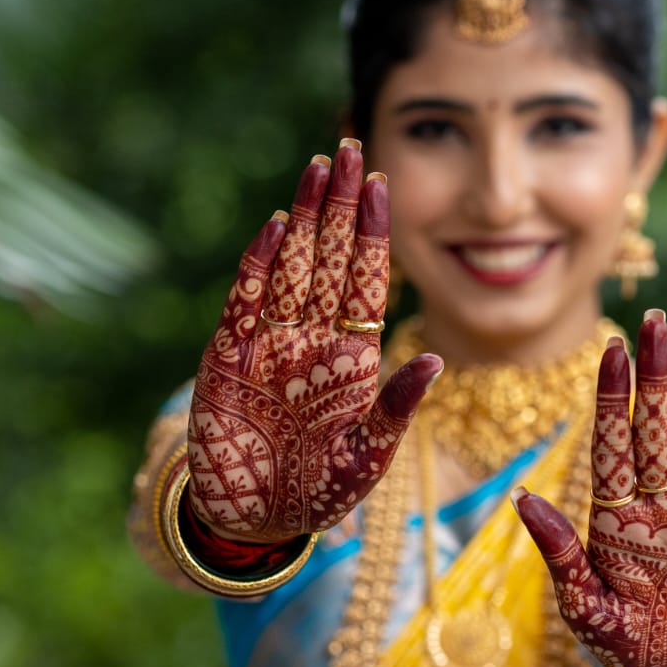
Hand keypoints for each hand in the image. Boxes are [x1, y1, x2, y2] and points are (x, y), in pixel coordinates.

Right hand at [186, 140, 441, 543]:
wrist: (253, 520)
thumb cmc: (319, 491)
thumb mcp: (368, 455)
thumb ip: (396, 408)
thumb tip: (438, 363)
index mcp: (352, 356)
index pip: (368, 281)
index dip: (374, 234)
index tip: (384, 185)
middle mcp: (312, 339)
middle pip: (331, 258)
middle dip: (341, 204)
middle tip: (352, 147)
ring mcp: (269, 342)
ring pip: (293, 266)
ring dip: (306, 216)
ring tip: (319, 165)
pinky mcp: (228, 355)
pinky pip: (247, 299)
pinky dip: (261, 263)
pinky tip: (278, 225)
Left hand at [515, 310, 666, 666]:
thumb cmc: (632, 641)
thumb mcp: (587, 611)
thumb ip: (560, 556)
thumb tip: (522, 498)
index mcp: (617, 518)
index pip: (613, 446)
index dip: (613, 399)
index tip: (611, 351)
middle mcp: (660, 504)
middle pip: (654, 428)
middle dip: (653, 375)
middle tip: (652, 322)